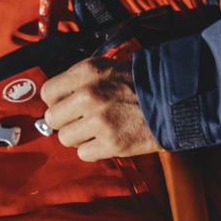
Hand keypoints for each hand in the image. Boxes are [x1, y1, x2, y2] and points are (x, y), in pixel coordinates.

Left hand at [42, 57, 158, 159]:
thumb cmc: (140, 83)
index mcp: (87, 72)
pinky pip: (84, 154)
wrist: (173, 100)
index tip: (66, 105)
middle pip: (52, 119)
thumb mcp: (107, 67)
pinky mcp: (112, 143)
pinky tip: (108, 139)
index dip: (56, 102)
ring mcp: (100, 121)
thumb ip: (79, 80)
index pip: (48, 93)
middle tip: (82, 120)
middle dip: (66, 121)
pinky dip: (94, 150)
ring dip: (80, 137)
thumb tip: (55, 101)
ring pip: (66, 139)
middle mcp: (89, 95)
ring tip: (98, 129)